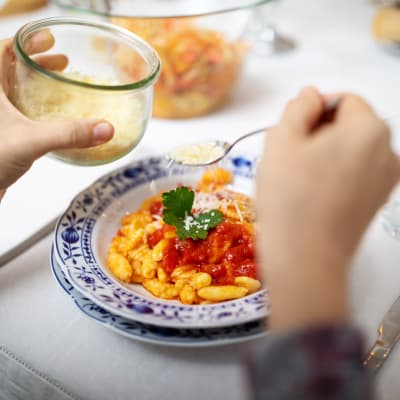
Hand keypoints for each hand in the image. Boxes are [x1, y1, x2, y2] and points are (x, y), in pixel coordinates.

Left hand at [0, 30, 113, 198]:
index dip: (27, 41)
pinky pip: (23, 113)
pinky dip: (39, 109)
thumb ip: (68, 134)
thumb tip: (104, 128)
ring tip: (60, 83)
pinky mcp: (6, 136)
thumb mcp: (30, 141)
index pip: (4, 51)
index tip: (49, 39)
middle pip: (13, 69)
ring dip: (39, 84)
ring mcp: (1, 120)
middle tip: (62, 61)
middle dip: (39, 62)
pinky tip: (54, 119)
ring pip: (18, 91)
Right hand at [257, 87, 398, 329]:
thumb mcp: (281, 140)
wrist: (304, 259)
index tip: (289, 132)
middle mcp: (387, 152)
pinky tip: (309, 194)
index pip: (343, 101)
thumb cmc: (290, 195)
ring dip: (321, 155)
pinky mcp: (374, 204)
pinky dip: (331, 175)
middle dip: (316, 133)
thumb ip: (297, 107)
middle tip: (286, 155)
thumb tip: (310, 96)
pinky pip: (352, 175)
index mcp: (369, 129)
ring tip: (294, 177)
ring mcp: (384, 181)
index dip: (313, 109)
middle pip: (349, 127)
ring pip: (348, 152)